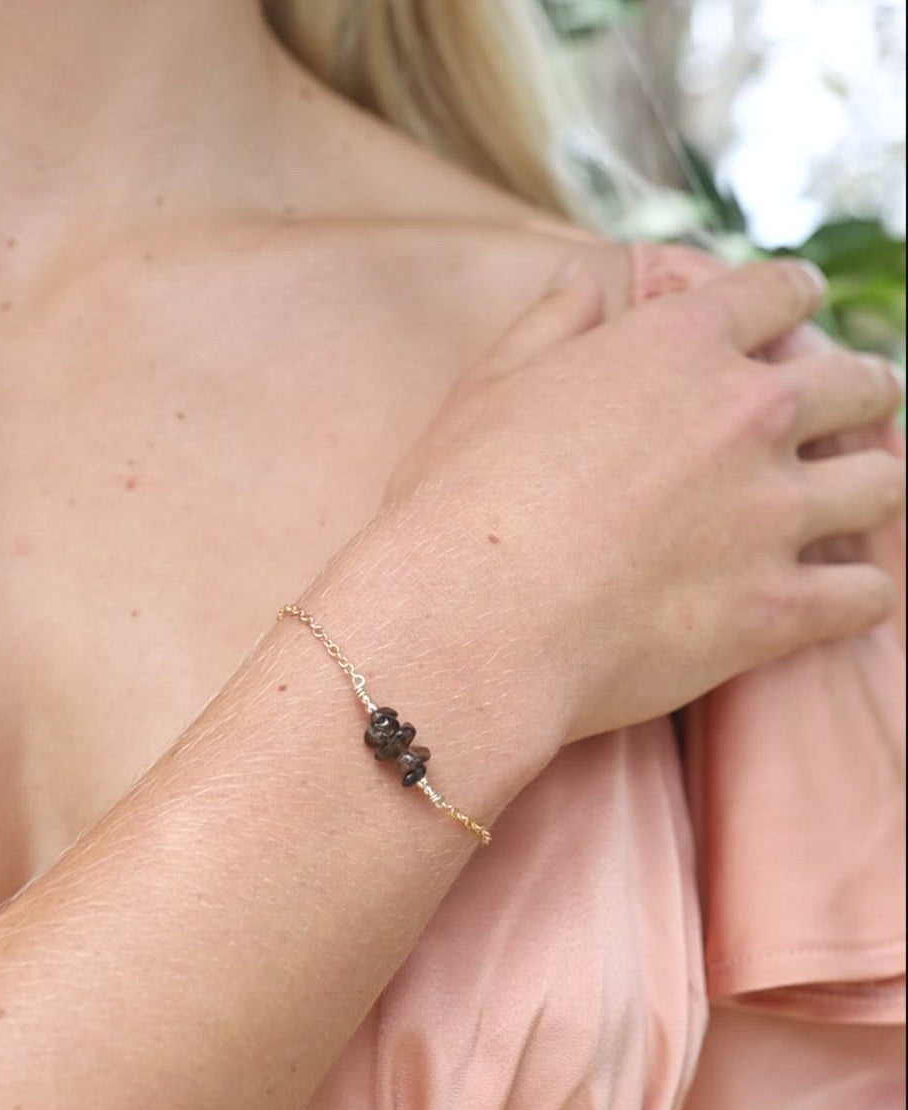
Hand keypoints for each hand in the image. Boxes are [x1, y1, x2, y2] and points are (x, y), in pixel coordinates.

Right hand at [355, 257, 903, 751]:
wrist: (469, 621)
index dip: (793, 298)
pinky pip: (867, 595)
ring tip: (849, 504)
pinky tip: (834, 597)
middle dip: (861, 392)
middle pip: (860, 384)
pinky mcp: (776, 609)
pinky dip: (858, 594)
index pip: (779, 293)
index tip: (796, 311)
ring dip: (870, 487)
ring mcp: (770, 514)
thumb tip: (584, 273)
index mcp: (678, 346)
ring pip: (883, 484)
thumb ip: (551, 322)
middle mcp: (747, 415)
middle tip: (847, 413)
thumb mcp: (490, 387)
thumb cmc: (459, 501)